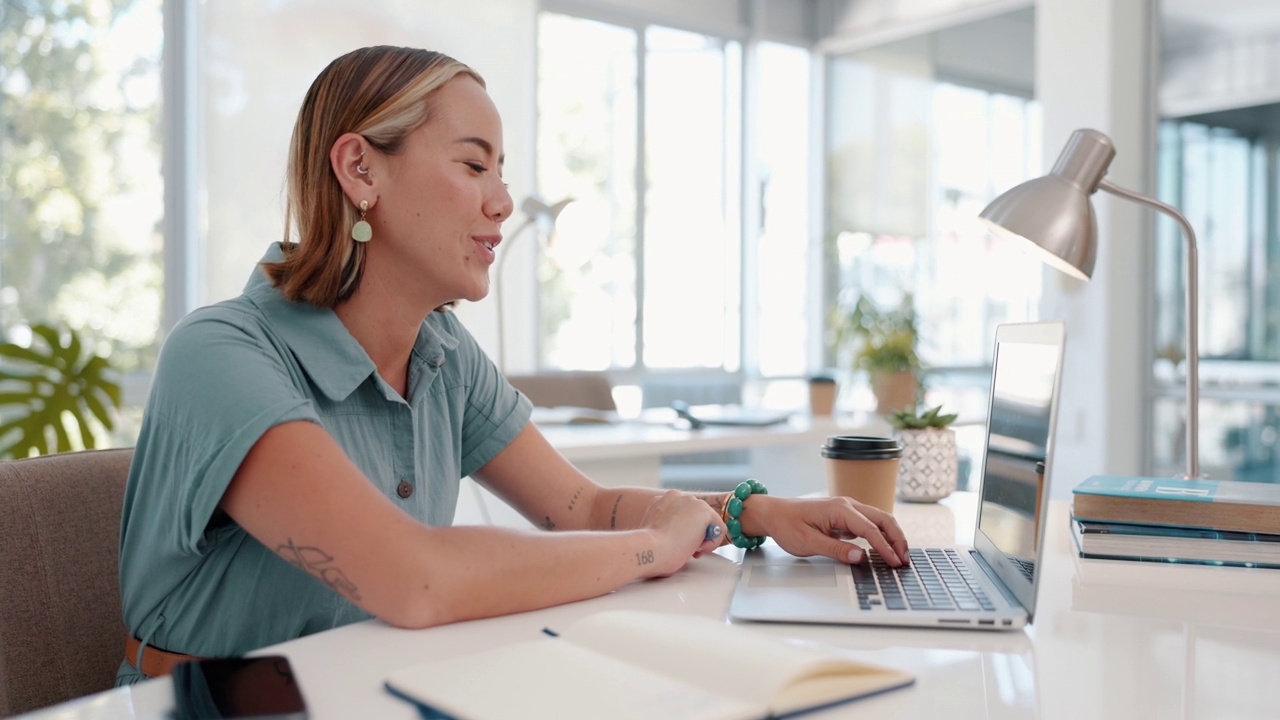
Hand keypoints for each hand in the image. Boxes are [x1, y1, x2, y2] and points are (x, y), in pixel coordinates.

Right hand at [637, 490, 726, 577]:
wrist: (650, 549)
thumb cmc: (649, 547)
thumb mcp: (656, 528)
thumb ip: (668, 524)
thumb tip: (680, 533)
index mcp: (663, 500)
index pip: (684, 514)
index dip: (685, 531)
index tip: (677, 543)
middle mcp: (677, 496)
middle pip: (697, 516)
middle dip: (696, 534)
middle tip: (688, 550)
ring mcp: (691, 501)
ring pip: (709, 522)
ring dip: (704, 538)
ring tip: (692, 550)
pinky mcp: (704, 511)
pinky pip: (720, 529)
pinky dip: (713, 542)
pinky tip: (699, 549)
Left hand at [744, 495, 909, 565]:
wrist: (773, 513)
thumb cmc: (787, 525)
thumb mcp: (808, 542)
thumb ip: (836, 550)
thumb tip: (861, 557)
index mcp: (839, 509)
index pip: (870, 529)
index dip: (885, 547)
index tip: (895, 562)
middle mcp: (847, 505)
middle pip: (883, 519)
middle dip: (898, 539)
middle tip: (905, 560)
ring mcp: (847, 509)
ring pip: (879, 519)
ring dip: (892, 536)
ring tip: (900, 556)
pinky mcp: (845, 516)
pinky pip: (869, 523)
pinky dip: (882, 535)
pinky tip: (885, 549)